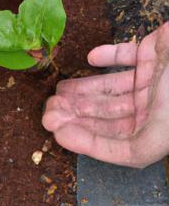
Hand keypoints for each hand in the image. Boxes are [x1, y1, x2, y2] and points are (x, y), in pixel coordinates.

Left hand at [43, 23, 168, 167]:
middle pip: (112, 117)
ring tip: (59, 91)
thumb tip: (103, 153)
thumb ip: (142, 146)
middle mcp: (160, 108)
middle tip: (49, 110)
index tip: (58, 133)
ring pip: (114, 89)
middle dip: (79, 115)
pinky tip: (91, 58)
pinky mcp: (158, 52)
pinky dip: (109, 57)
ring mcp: (158, 80)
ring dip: (85, 90)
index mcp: (164, 130)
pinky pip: (128, 56)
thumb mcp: (165, 123)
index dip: (89, 144)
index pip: (122, 146)